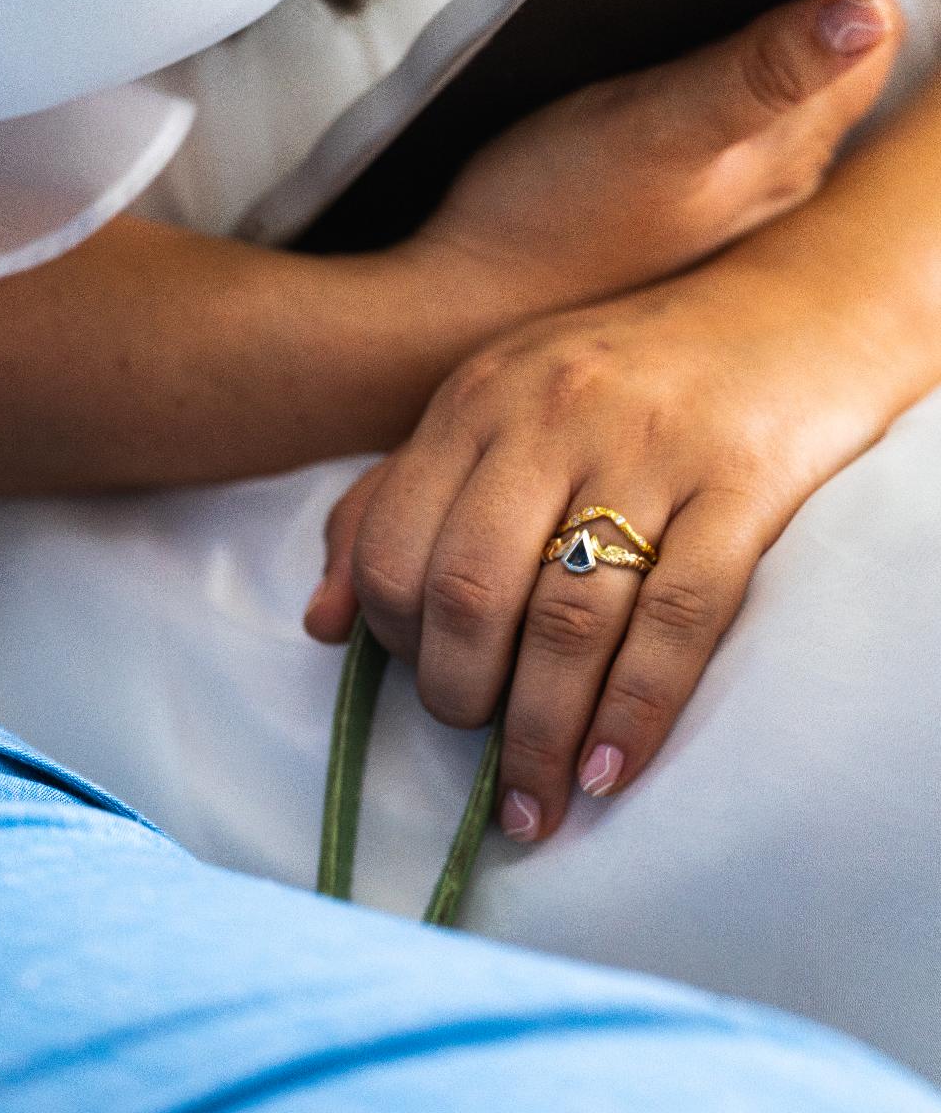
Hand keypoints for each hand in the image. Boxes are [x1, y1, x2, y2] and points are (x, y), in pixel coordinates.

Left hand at [306, 258, 896, 839]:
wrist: (790, 310)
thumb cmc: (624, 378)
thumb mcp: (494, 407)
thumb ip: (397, 499)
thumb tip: (322, 623)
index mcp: (478, 400)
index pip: (398, 547)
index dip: (393, 642)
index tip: (422, 686)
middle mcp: (552, 415)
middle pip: (470, 590)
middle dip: (459, 697)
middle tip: (478, 748)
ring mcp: (652, 448)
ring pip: (568, 619)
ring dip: (540, 734)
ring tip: (535, 801)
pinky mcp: (744, 483)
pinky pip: (680, 618)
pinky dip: (636, 712)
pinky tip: (610, 772)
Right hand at [413, 0, 900, 319]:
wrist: (468, 310)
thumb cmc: (548, 218)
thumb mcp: (654, 126)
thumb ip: (759, 71)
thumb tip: (862, 18)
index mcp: (788, 153)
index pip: (868, 33)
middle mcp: (775, 185)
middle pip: (827, 63)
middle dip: (787, 2)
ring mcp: (727, 207)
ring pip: (773, 100)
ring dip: (740, 48)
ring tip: (670, 33)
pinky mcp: (676, 218)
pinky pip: (719, 137)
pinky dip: (698, 98)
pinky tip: (643, 97)